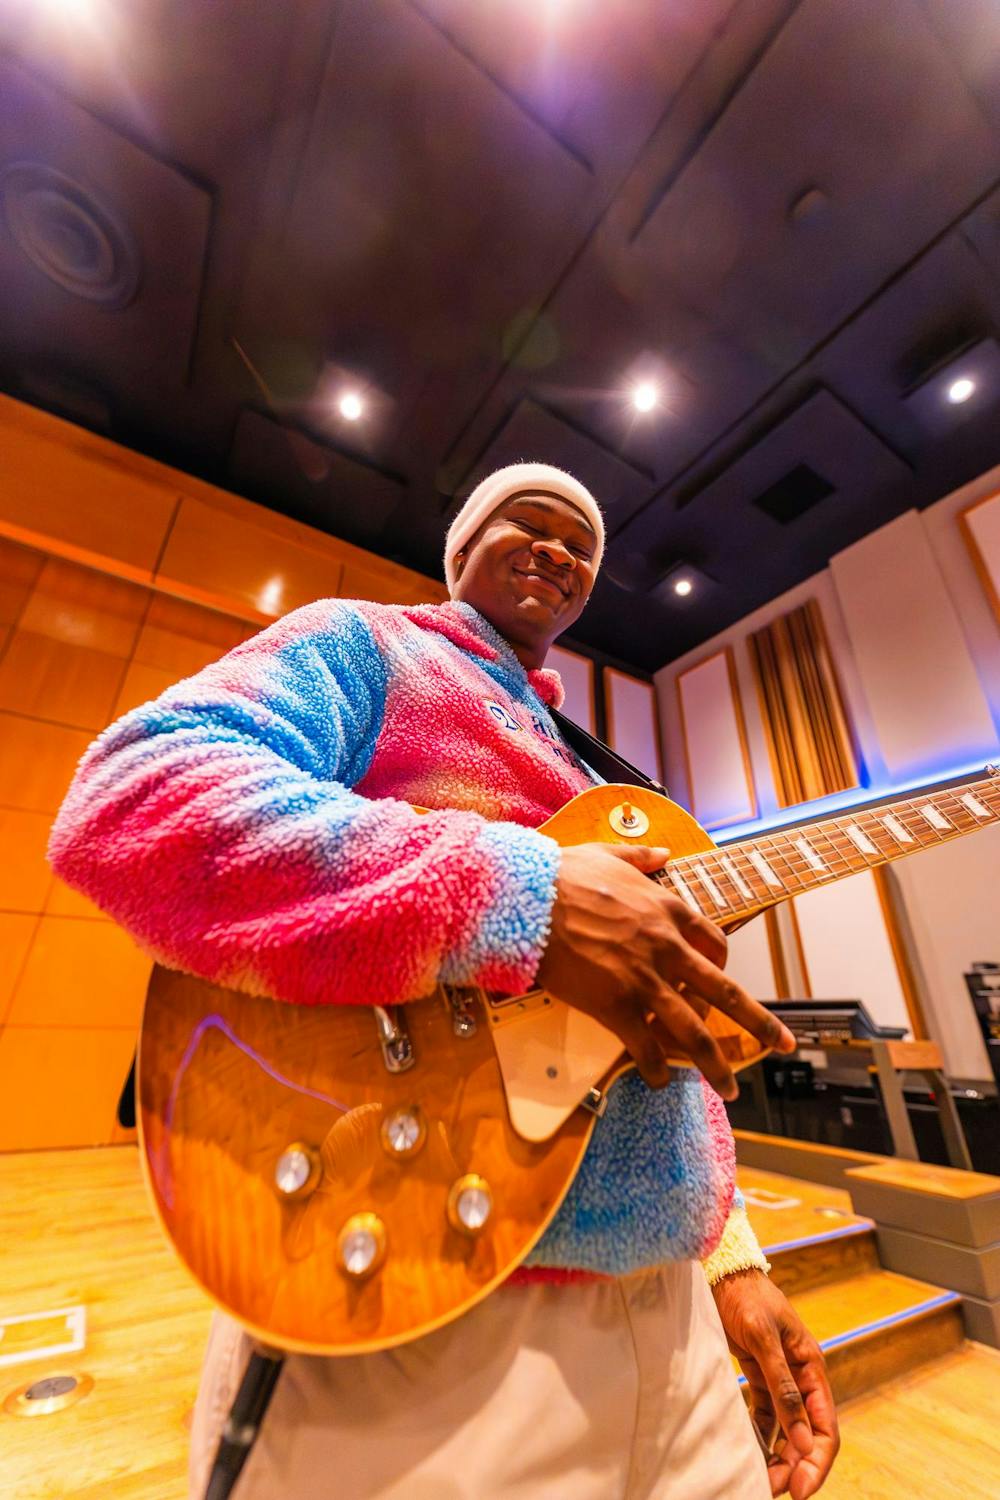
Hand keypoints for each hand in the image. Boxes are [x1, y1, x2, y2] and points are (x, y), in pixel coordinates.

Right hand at [536, 843, 794, 1096]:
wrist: (528, 899)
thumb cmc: (562, 874)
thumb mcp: (607, 853)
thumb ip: (639, 858)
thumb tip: (661, 854)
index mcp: (668, 910)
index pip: (714, 944)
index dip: (723, 967)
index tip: (723, 980)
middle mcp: (667, 948)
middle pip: (725, 993)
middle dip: (758, 1023)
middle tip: (782, 1043)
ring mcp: (645, 980)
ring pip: (694, 1030)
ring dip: (716, 1064)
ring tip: (729, 1089)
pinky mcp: (615, 1006)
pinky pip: (644, 1046)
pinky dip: (655, 1069)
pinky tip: (660, 1082)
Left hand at [712, 1270, 838, 1497]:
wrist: (721, 1271)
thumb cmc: (746, 1297)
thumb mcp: (763, 1338)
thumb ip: (783, 1387)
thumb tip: (804, 1439)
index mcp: (812, 1367)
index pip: (826, 1428)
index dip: (816, 1462)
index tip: (799, 1491)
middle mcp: (800, 1378)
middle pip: (806, 1435)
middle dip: (794, 1466)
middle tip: (771, 1491)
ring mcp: (780, 1379)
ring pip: (785, 1431)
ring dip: (777, 1457)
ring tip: (759, 1481)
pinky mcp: (758, 1377)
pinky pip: (764, 1417)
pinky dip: (759, 1437)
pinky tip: (749, 1454)